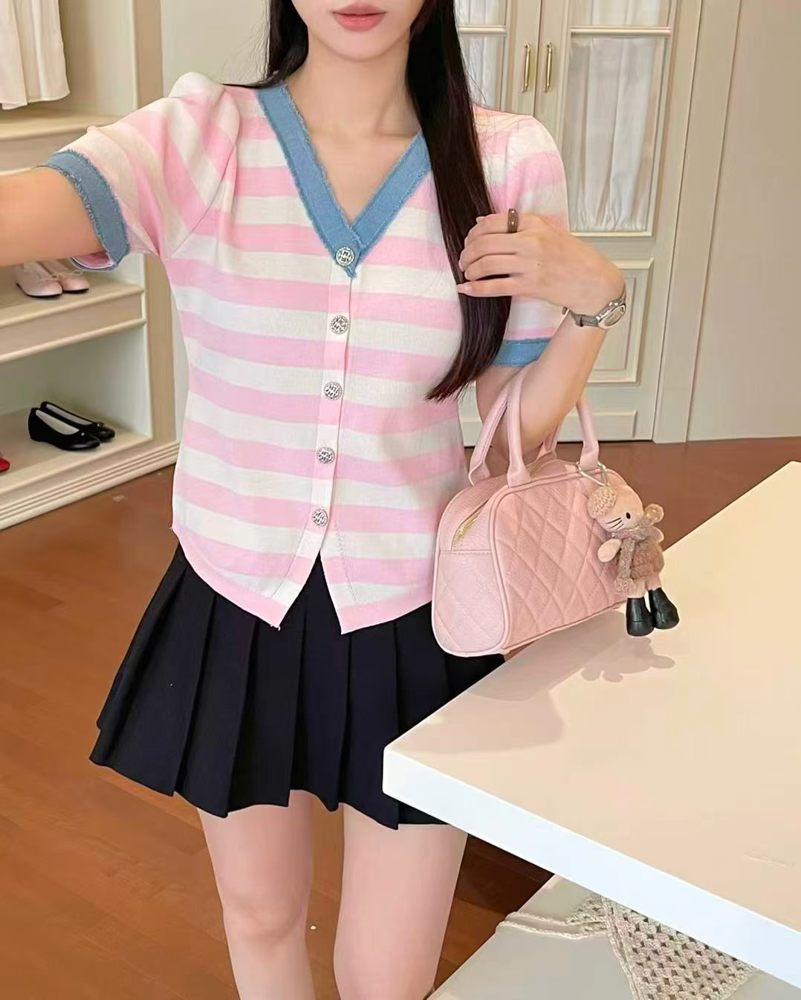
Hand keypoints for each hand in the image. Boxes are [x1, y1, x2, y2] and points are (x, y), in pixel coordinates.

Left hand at [457, 212, 623, 315]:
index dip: (473, 233)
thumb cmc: (572, 256)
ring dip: (470, 270)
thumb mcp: (549, 230)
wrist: (593, 281)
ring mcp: (529, 264)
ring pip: (486, 264)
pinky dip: (475, 289)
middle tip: (463, 260)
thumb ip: (518, 224)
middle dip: (467, 253)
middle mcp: (530, 241)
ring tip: (468, 274)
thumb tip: (482, 222)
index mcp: (534, 223)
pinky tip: (466, 289)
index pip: (492, 222)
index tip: (469, 242)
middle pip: (484, 243)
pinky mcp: (529, 286)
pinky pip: (494, 286)